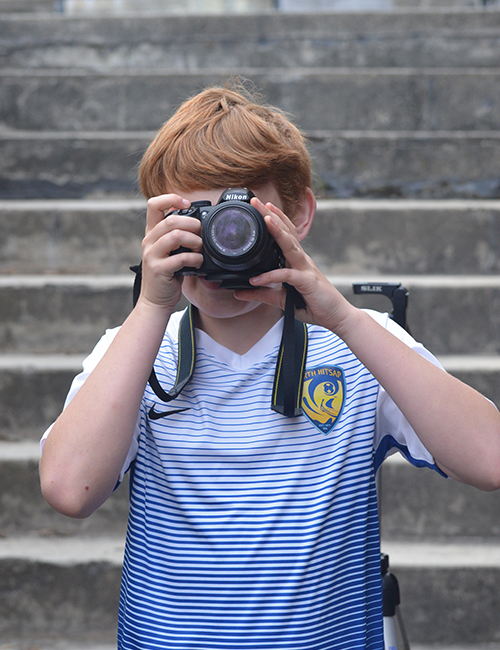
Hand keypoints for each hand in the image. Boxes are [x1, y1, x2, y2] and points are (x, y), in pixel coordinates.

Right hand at [139, 194, 203, 310]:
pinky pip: (180, 258)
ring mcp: (152, 255)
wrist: (155, 300)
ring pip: (175, 236)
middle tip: (201, 233)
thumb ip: (177, 235)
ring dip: (194, 241)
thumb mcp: (169, 250)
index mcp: (152, 233)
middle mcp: (149, 241)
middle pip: (170, 220)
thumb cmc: (167, 274)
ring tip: (200, 248)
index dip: (171, 199)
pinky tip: (198, 262)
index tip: (187, 204)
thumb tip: (198, 221)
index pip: (154, 205)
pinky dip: (194, 258)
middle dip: (192, 224)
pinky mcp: (159, 269)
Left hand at [234, 197, 355, 335]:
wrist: (337, 317)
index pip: (286, 234)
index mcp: (297, 260)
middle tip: (256, 200)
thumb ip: (263, 294)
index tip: (260, 206)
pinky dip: (271, 276)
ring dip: (277, 231)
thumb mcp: (283, 300)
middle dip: (271, 215)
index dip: (275, 218)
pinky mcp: (307, 282)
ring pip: (290, 246)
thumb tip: (240, 292)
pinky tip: (257, 278)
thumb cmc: (314, 305)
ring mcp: (306, 269)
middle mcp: (302, 260)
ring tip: (264, 218)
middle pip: (286, 232)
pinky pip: (287, 275)